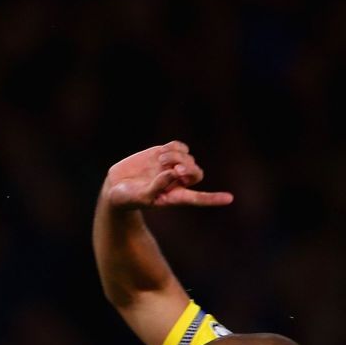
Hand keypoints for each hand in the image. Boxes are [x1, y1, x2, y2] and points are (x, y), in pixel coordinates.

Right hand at [102, 141, 233, 210]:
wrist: (115, 186)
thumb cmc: (127, 199)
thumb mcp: (139, 197)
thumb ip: (156, 187)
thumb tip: (173, 172)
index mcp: (174, 197)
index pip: (197, 198)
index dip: (213, 199)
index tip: (230, 199)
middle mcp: (177, 181)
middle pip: (196, 172)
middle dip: (189, 168)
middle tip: (175, 169)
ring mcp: (171, 166)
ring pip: (187, 156)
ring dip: (176, 157)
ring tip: (159, 161)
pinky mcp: (162, 153)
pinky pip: (178, 146)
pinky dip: (174, 148)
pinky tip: (162, 153)